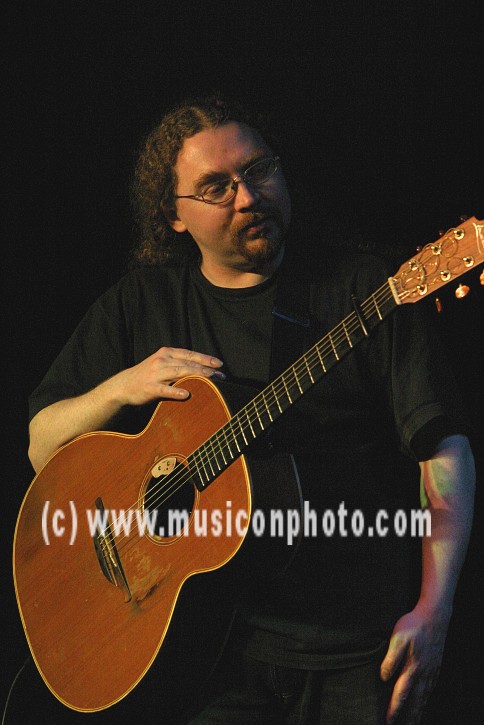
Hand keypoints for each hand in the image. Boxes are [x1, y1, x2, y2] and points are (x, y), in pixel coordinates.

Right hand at [110, 346, 224, 405]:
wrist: (123, 385)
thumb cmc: (148, 376)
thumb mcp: (163, 364)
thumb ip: (179, 364)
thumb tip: (202, 369)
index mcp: (166, 353)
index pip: (190, 354)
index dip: (206, 359)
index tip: (220, 364)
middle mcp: (162, 360)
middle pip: (188, 363)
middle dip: (206, 369)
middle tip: (220, 375)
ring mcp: (155, 373)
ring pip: (180, 372)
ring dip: (197, 375)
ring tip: (211, 379)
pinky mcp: (150, 387)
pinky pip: (165, 389)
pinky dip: (176, 391)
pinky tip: (186, 394)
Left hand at [380, 603, 449, 723]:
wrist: (435, 617)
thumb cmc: (414, 626)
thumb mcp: (398, 638)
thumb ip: (391, 658)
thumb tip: (384, 677)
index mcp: (412, 668)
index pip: (401, 694)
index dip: (395, 710)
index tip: (388, 722)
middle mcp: (423, 675)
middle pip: (415, 702)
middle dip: (408, 717)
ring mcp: (431, 673)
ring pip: (424, 698)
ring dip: (417, 712)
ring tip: (412, 722)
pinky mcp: (435, 668)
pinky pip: (430, 690)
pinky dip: (426, 701)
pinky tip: (423, 703)